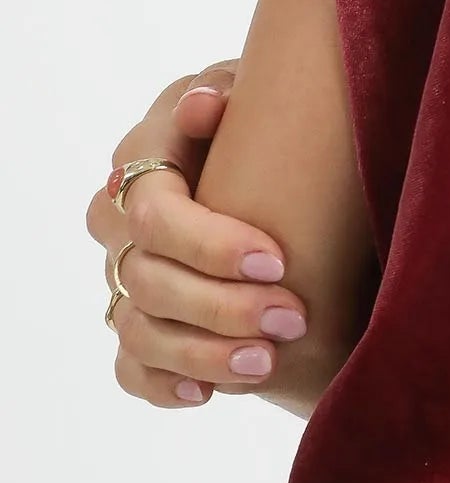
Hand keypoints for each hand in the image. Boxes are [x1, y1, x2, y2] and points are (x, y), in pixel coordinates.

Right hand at [86, 61, 310, 408]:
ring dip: (203, 354)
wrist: (277, 153)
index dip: (210, 245)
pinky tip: (208, 394)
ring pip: (137, 330)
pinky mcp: (140, 319)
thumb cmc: (265, 113)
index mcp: (144, 158)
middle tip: (293, 319)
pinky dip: (164, 384)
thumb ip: (225, 91)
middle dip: (221, 307)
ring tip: (267, 363)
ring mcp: (127, 274)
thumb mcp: (255, 88)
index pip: (152, 215)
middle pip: (146, 280)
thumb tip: (204, 106)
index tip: (277, 262)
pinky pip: (132, 367)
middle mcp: (123, 222)